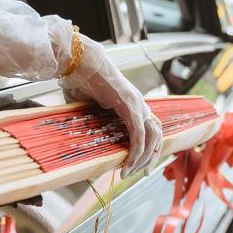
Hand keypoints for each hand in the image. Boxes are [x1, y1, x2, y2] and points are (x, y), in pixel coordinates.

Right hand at [60, 37, 162, 176]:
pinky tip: (127, 165)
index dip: (147, 148)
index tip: (140, 165)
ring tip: (130, 173)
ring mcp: (136, 102)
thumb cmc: (77, 78)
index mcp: (130, 102)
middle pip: (155, 135)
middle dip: (150, 157)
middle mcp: (138, 102)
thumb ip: (89, 119)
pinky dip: (135, 152)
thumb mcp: (85, 106)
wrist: (77, 59)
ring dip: (143, 158)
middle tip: (141, 173)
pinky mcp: (129, 105)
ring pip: (151, 137)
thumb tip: (79, 133)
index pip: (148, 129)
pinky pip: (139, 134)